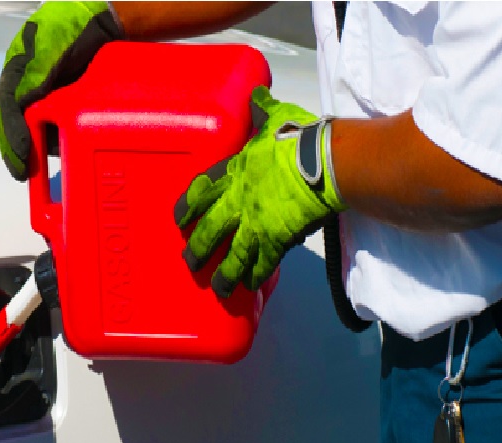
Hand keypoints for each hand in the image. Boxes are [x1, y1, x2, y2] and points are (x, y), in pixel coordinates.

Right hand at [0, 1, 121, 180]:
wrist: (107, 20)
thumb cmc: (72, 26)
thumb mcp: (48, 46)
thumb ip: (32, 74)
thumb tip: (19, 108)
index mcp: (17, 73)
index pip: (8, 111)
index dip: (11, 138)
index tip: (21, 160)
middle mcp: (31, 88)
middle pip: (19, 125)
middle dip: (19, 151)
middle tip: (24, 174)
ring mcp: (50, 97)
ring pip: (38, 129)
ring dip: (38, 150)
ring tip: (40, 171)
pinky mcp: (70, 105)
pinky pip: (60, 127)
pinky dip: (59, 142)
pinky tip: (65, 154)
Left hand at [175, 86, 346, 296]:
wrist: (323, 163)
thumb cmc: (299, 138)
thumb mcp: (274, 118)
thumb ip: (261, 110)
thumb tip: (256, 94)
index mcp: (234, 172)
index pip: (200, 192)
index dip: (187, 207)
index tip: (178, 220)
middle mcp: (238, 201)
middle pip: (209, 231)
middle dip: (198, 250)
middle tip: (190, 263)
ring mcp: (255, 223)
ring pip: (232, 255)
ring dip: (224, 274)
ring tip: (218, 288)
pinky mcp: (276, 240)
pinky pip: (262, 263)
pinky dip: (256, 276)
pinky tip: (250, 286)